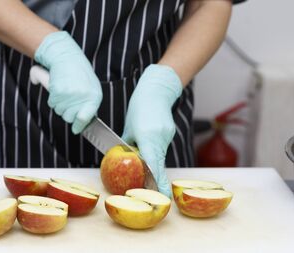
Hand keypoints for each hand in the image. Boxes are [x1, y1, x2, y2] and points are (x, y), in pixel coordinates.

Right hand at [35, 31, 101, 133]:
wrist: (67, 57)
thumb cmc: (80, 74)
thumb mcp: (91, 88)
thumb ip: (88, 106)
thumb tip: (80, 126)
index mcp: (94, 97)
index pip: (85, 118)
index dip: (79, 125)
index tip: (76, 129)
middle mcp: (83, 97)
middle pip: (69, 117)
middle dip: (67, 112)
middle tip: (69, 100)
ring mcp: (70, 94)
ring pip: (59, 111)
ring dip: (59, 104)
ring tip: (65, 91)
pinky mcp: (58, 91)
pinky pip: (52, 103)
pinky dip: (53, 98)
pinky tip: (58, 88)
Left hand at [122, 64, 182, 197]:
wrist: (156, 90)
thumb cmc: (139, 106)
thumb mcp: (129, 127)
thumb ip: (128, 144)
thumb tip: (125, 157)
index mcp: (148, 137)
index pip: (153, 164)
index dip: (157, 181)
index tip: (161, 195)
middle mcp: (159, 138)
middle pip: (157, 163)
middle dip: (155, 178)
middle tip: (151, 191)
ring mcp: (166, 135)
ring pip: (159, 155)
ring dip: (152, 162)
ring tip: (144, 161)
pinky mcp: (169, 132)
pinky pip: (161, 147)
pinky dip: (154, 151)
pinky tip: (147, 144)